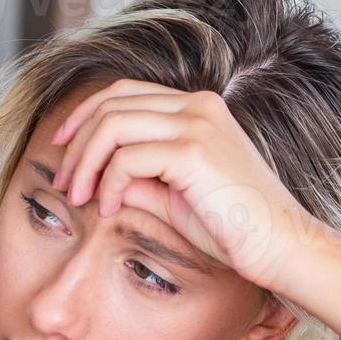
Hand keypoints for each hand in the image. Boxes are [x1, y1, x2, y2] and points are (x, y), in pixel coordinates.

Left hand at [51, 79, 327, 292]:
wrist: (279, 246)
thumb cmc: (233, 229)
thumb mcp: (174, 197)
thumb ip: (139, 179)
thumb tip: (97, 178)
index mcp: (197, 109)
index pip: (125, 92)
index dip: (84, 115)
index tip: (60, 148)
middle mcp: (197, 106)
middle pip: (111, 102)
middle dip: (75, 141)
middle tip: (60, 182)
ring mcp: (197, 123)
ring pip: (111, 124)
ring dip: (84, 162)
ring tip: (77, 197)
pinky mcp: (193, 151)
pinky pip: (127, 158)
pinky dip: (109, 184)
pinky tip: (111, 209)